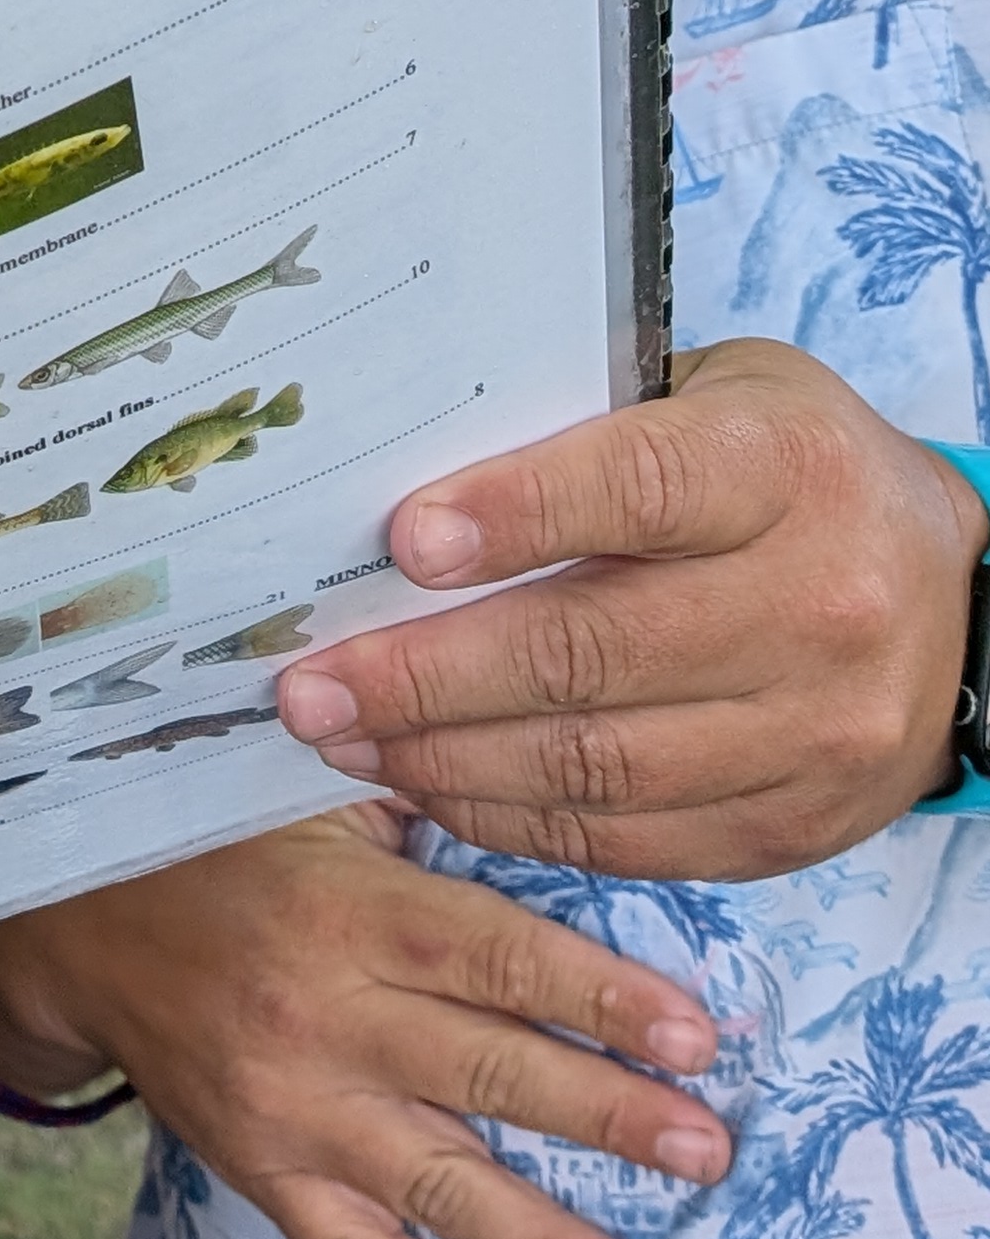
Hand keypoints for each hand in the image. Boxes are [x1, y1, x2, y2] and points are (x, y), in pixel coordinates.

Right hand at [0, 808, 730, 1238]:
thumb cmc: (225, 848)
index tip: (696, 1039)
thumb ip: (426, 814)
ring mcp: (288, 1104)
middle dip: (604, 1118)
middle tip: (706, 1155)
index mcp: (353, 912)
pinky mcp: (257, 1167)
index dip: (599, 997)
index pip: (495, 956)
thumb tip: (561, 805)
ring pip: (428, 1181)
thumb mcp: (315, 801)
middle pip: (483, 1073)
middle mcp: (325, 1015)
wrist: (76, 922)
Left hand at [273, 338, 986, 878]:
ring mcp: (821, 729)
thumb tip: (400, 478)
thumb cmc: (781, 470)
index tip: (403, 543)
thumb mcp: (709, 399)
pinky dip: (516, 818)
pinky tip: (435, 786)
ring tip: (347, 739)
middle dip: (428, 675)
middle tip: (313, 683)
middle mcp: (822, 604)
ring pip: (601, 764)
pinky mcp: (802, 823)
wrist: (950, 589)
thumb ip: (583, 430)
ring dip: (449, 759)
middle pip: (595, 650)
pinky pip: (632, 838)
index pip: (638, 490)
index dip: (514, 514)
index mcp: (786, 469)